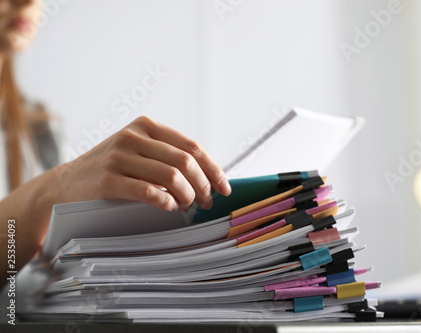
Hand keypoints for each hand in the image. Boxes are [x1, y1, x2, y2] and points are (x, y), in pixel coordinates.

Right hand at [54, 116, 230, 210]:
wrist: (66, 184)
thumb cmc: (111, 170)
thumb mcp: (138, 151)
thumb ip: (166, 156)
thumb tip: (207, 175)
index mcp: (146, 126)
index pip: (191, 146)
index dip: (212, 168)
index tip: (223, 187)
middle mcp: (133, 136)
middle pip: (185, 161)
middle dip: (203, 185)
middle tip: (207, 201)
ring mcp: (119, 156)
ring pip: (171, 176)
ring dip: (187, 195)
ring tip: (188, 205)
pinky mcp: (108, 179)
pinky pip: (149, 192)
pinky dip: (166, 202)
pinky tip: (170, 208)